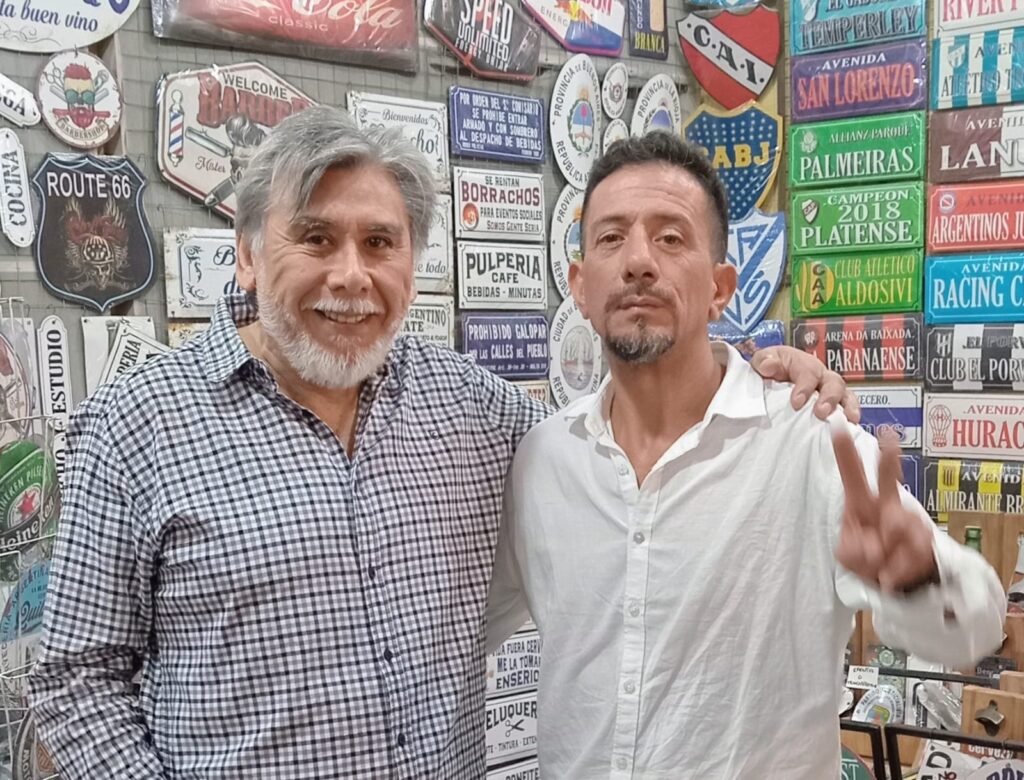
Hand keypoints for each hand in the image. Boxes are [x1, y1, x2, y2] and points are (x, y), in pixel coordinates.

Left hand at [751, 345, 859, 422]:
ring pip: (845, 394)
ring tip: (848, 420)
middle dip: (829, 398)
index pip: (808, 372)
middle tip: (821, 413)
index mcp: (802, 363)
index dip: (804, 387)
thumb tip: (769, 365)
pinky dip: (851, 415)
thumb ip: (764, 361)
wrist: (768, 382)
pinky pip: (847, 408)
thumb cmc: (768, 370)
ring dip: (847, 407)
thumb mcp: (762, 362)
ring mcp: (829, 390)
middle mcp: (820, 375)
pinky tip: (852, 426)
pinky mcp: (832, 405)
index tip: (796, 403)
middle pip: (833, 382)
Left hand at [831, 419, 936, 591]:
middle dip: (888, 460)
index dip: (844, 449)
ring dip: (884, 553)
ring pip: (898, 526)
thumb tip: (876, 547)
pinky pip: (910, 553)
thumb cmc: (870, 556)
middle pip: (888, 479)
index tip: (836, 423)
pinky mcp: (925, 538)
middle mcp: (886, 504)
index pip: (851, 472)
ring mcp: (908, 519)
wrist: (901, 582)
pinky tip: (892, 573)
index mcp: (860, 502)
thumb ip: (854, 551)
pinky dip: (896, 569)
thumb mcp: (849, 556)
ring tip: (880, 564)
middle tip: (889, 436)